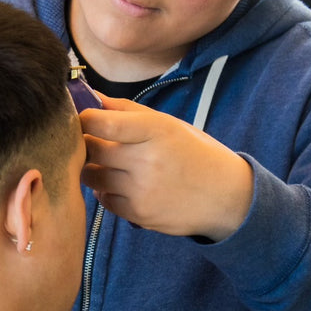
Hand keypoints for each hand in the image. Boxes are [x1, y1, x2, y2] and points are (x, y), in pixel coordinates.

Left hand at [79, 96, 253, 239]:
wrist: (226, 197)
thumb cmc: (194, 153)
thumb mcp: (168, 124)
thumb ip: (127, 110)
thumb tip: (92, 96)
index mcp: (156, 130)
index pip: (103, 123)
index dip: (85, 119)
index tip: (85, 119)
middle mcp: (147, 160)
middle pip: (91, 149)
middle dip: (87, 143)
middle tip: (96, 142)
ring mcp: (142, 190)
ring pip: (91, 176)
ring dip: (93, 168)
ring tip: (110, 164)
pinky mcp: (139, 214)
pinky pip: (104, 199)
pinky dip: (106, 191)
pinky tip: (122, 184)